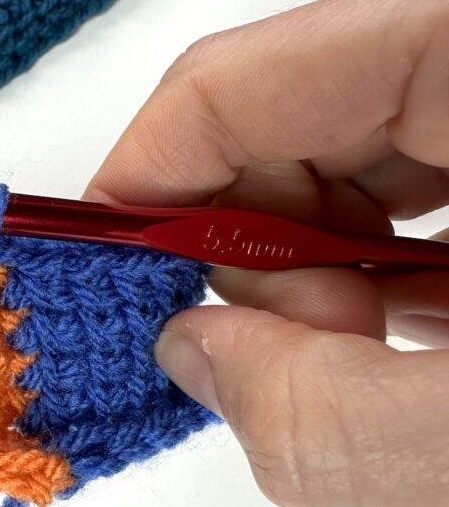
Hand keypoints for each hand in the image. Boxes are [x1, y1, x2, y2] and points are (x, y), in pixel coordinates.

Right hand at [87, 0, 448, 506]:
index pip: (231, 85)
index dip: (138, 187)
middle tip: (276, 367)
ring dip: (312, 289)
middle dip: (242, 264)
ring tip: (369, 368)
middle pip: (273, 130)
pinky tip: (404, 346)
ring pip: (328, 173)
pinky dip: (366, 288)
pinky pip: (387, 202)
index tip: (102, 288)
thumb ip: (336, 421)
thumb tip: (193, 359)